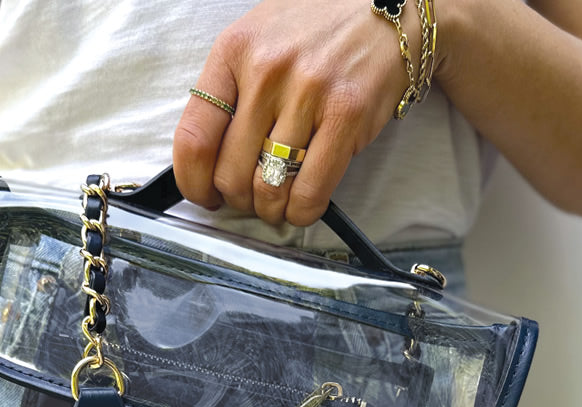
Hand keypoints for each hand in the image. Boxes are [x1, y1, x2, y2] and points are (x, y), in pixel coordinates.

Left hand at [174, 0, 418, 225]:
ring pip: (268, 188)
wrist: (387, 8)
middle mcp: (267, 70)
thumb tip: (205, 162)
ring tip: (276, 204)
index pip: (194, 138)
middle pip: (230, 173)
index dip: (193, 183)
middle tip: (249, 199)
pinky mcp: (347, 115)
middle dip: (237, 200)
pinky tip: (301, 206)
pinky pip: (310, 190)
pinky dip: (302, 211)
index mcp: (233, 51)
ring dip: (269, 210)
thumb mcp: (257, 42)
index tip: (204, 196)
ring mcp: (308, 92)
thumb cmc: (315, 32)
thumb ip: (228, 94)